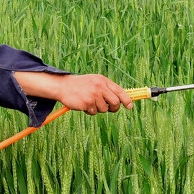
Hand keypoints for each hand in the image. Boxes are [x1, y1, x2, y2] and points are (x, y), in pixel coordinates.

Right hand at [15, 71, 132, 114]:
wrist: (63, 86)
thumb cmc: (81, 85)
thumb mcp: (95, 82)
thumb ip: (106, 88)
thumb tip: (120, 100)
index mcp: (103, 81)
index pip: (120, 91)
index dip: (127, 100)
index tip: (130, 106)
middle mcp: (100, 87)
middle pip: (115, 102)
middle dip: (114, 108)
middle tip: (110, 109)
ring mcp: (94, 95)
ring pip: (104, 109)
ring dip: (99, 109)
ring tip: (90, 103)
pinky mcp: (87, 103)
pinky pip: (94, 112)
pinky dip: (90, 111)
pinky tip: (84, 104)